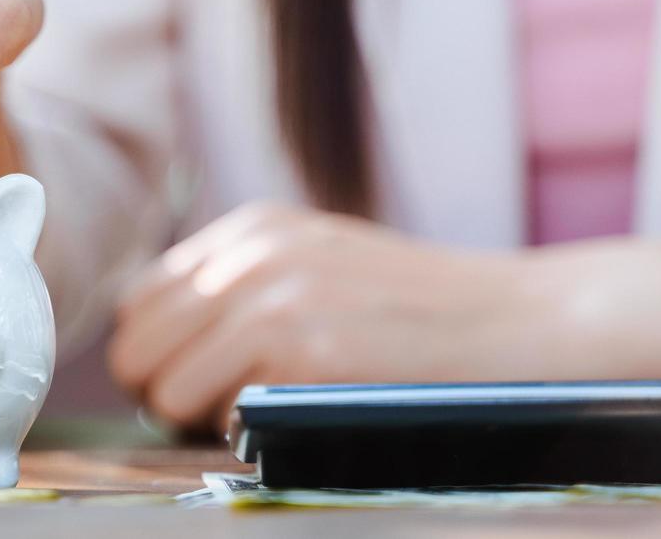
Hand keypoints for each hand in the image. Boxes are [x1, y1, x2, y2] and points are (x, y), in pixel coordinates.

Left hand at [108, 202, 539, 431]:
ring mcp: (275, 299)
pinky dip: (245, 432)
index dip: (159, 353)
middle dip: (166, 389)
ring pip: (163, 388)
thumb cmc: (423, 311)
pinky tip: (302, 414)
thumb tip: (157, 346)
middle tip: (225, 410)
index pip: (140, 300)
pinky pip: (214, 416)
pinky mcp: (303, 352)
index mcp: (252, 229)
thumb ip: (244, 286)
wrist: (524, 321)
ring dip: (202, 417)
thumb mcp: (321, 264)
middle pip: (136, 345)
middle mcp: (252, 254)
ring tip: (268, 411)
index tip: (200, 379)